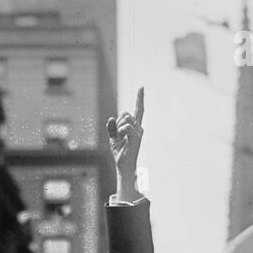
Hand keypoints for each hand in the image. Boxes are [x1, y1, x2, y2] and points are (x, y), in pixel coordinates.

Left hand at [107, 86, 143, 200]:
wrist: (124, 165)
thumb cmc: (120, 153)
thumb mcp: (113, 138)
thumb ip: (112, 128)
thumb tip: (111, 118)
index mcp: (135, 127)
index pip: (138, 110)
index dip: (139, 99)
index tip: (141, 87)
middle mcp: (139, 127)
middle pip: (125, 113)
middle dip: (117, 122)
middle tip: (117, 135)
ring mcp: (139, 132)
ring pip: (125, 118)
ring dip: (118, 128)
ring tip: (120, 139)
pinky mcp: (137, 136)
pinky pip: (125, 126)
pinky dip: (119, 131)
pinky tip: (121, 139)